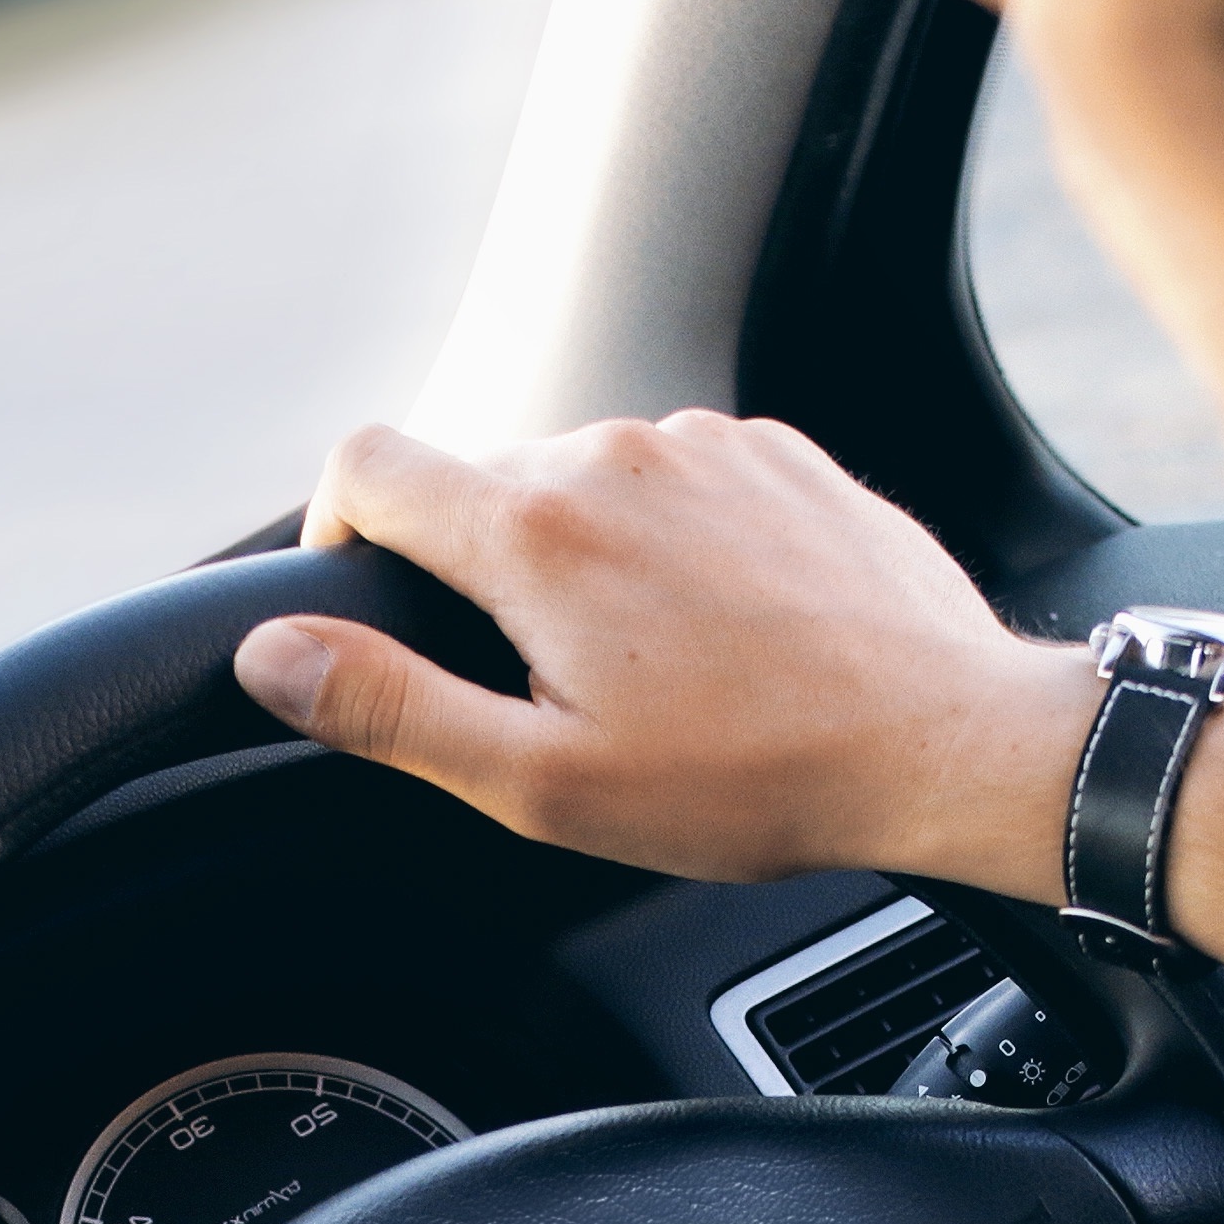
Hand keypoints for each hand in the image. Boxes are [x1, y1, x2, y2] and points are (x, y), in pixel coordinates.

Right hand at [237, 414, 1083, 896]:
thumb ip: (393, 710)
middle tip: (550, 689)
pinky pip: (679, 480)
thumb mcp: (545, 782)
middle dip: (484, 575)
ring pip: (586, 484)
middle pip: (481, 483)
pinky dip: (673, 544)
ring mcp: (703, 441)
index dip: (337, 526)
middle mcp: (612, 451)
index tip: (369, 598)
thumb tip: (276, 658)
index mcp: (535, 528)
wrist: (947, 740)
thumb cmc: (757, 778)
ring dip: (586, 561)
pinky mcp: (776, 451)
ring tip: (656, 671)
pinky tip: (725, 632)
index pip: (366, 462)